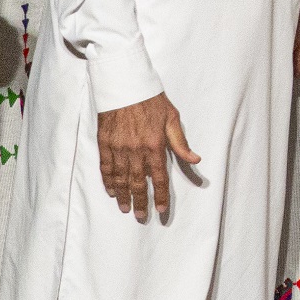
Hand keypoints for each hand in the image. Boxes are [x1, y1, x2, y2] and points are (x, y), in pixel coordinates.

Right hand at [97, 92, 200, 222]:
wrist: (125, 83)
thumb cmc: (151, 99)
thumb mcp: (172, 118)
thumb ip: (181, 143)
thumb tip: (195, 160)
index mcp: (154, 145)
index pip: (158, 178)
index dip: (160, 196)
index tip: (161, 210)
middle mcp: (135, 150)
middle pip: (137, 183)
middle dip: (140, 202)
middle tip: (141, 216)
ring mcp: (118, 147)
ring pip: (120, 178)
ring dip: (123, 195)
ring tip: (125, 208)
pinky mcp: (104, 142)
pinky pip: (105, 166)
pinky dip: (108, 180)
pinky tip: (111, 190)